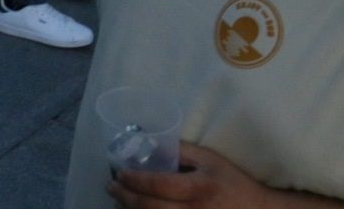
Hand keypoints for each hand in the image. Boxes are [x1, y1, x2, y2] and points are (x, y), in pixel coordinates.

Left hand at [106, 142, 270, 207]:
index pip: (158, 185)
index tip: (119, 173)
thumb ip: (180, 150)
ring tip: (119, 201)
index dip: (134, 180)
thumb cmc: (232, 182)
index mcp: (198, 188)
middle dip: (125, 197)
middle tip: (111, 188)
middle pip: (150, 208)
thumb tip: (149, 141)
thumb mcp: (209, 160)